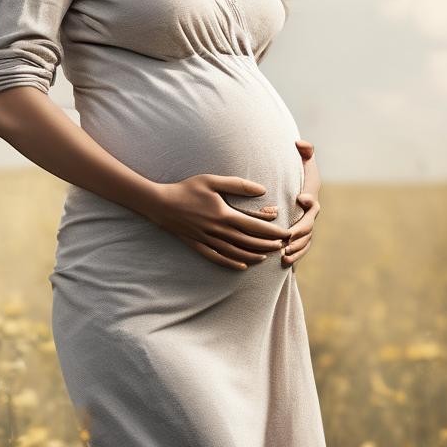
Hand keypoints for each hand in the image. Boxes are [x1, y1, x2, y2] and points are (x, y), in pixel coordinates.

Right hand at [144, 174, 292, 269]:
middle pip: (249, 243)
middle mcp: (218, 231)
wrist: (160, 203)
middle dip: (269, 245)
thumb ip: (238, 185)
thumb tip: (262, 190)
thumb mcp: (212, 181)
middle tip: (283, 246)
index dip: (274, 232)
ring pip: (236, 253)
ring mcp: (208, 240)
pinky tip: (242, 266)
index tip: (286, 233)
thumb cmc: (187, 189)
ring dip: (254, 256)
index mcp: (224, 215)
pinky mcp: (198, 245)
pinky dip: (232, 263)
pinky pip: (218, 258)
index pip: (256, 227)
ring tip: (267, 256)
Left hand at [281, 192, 318, 266]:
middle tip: (284, 250)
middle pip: (304, 240)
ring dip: (294, 255)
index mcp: (311, 217)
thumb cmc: (301, 198)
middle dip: (295, 246)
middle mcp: (310, 229)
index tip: (287, 235)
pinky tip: (286, 264)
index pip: (305, 226)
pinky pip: (300, 252)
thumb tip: (301, 198)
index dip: (297, 232)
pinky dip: (294, 259)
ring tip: (284, 260)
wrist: (302, 202)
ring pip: (303, 248)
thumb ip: (306, 197)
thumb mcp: (305, 195)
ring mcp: (307, 237)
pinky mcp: (302, 243)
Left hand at [284, 138, 319, 266]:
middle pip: (308, 226)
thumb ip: (305, 150)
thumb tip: (299, 143)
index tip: (300, 198)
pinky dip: (295, 257)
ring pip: (305, 241)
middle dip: (299, 232)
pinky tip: (284, 262)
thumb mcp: (304, 161)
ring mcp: (306, 227)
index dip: (308, 201)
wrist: (296, 192)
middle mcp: (310, 215)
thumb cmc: (299, 174)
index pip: (312, 201)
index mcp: (310, 198)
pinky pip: (301, 250)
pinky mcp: (300, 238)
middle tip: (286, 236)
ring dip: (296, 248)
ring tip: (283, 253)